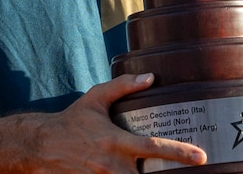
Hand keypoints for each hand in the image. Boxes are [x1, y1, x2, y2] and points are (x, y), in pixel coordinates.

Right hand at [30, 73, 205, 172]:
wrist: (40, 146)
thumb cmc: (71, 121)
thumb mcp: (95, 98)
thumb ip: (123, 87)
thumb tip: (150, 77)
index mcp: (115, 141)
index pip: (153, 147)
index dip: (179, 152)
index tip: (201, 156)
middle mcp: (111, 165)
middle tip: (188, 171)